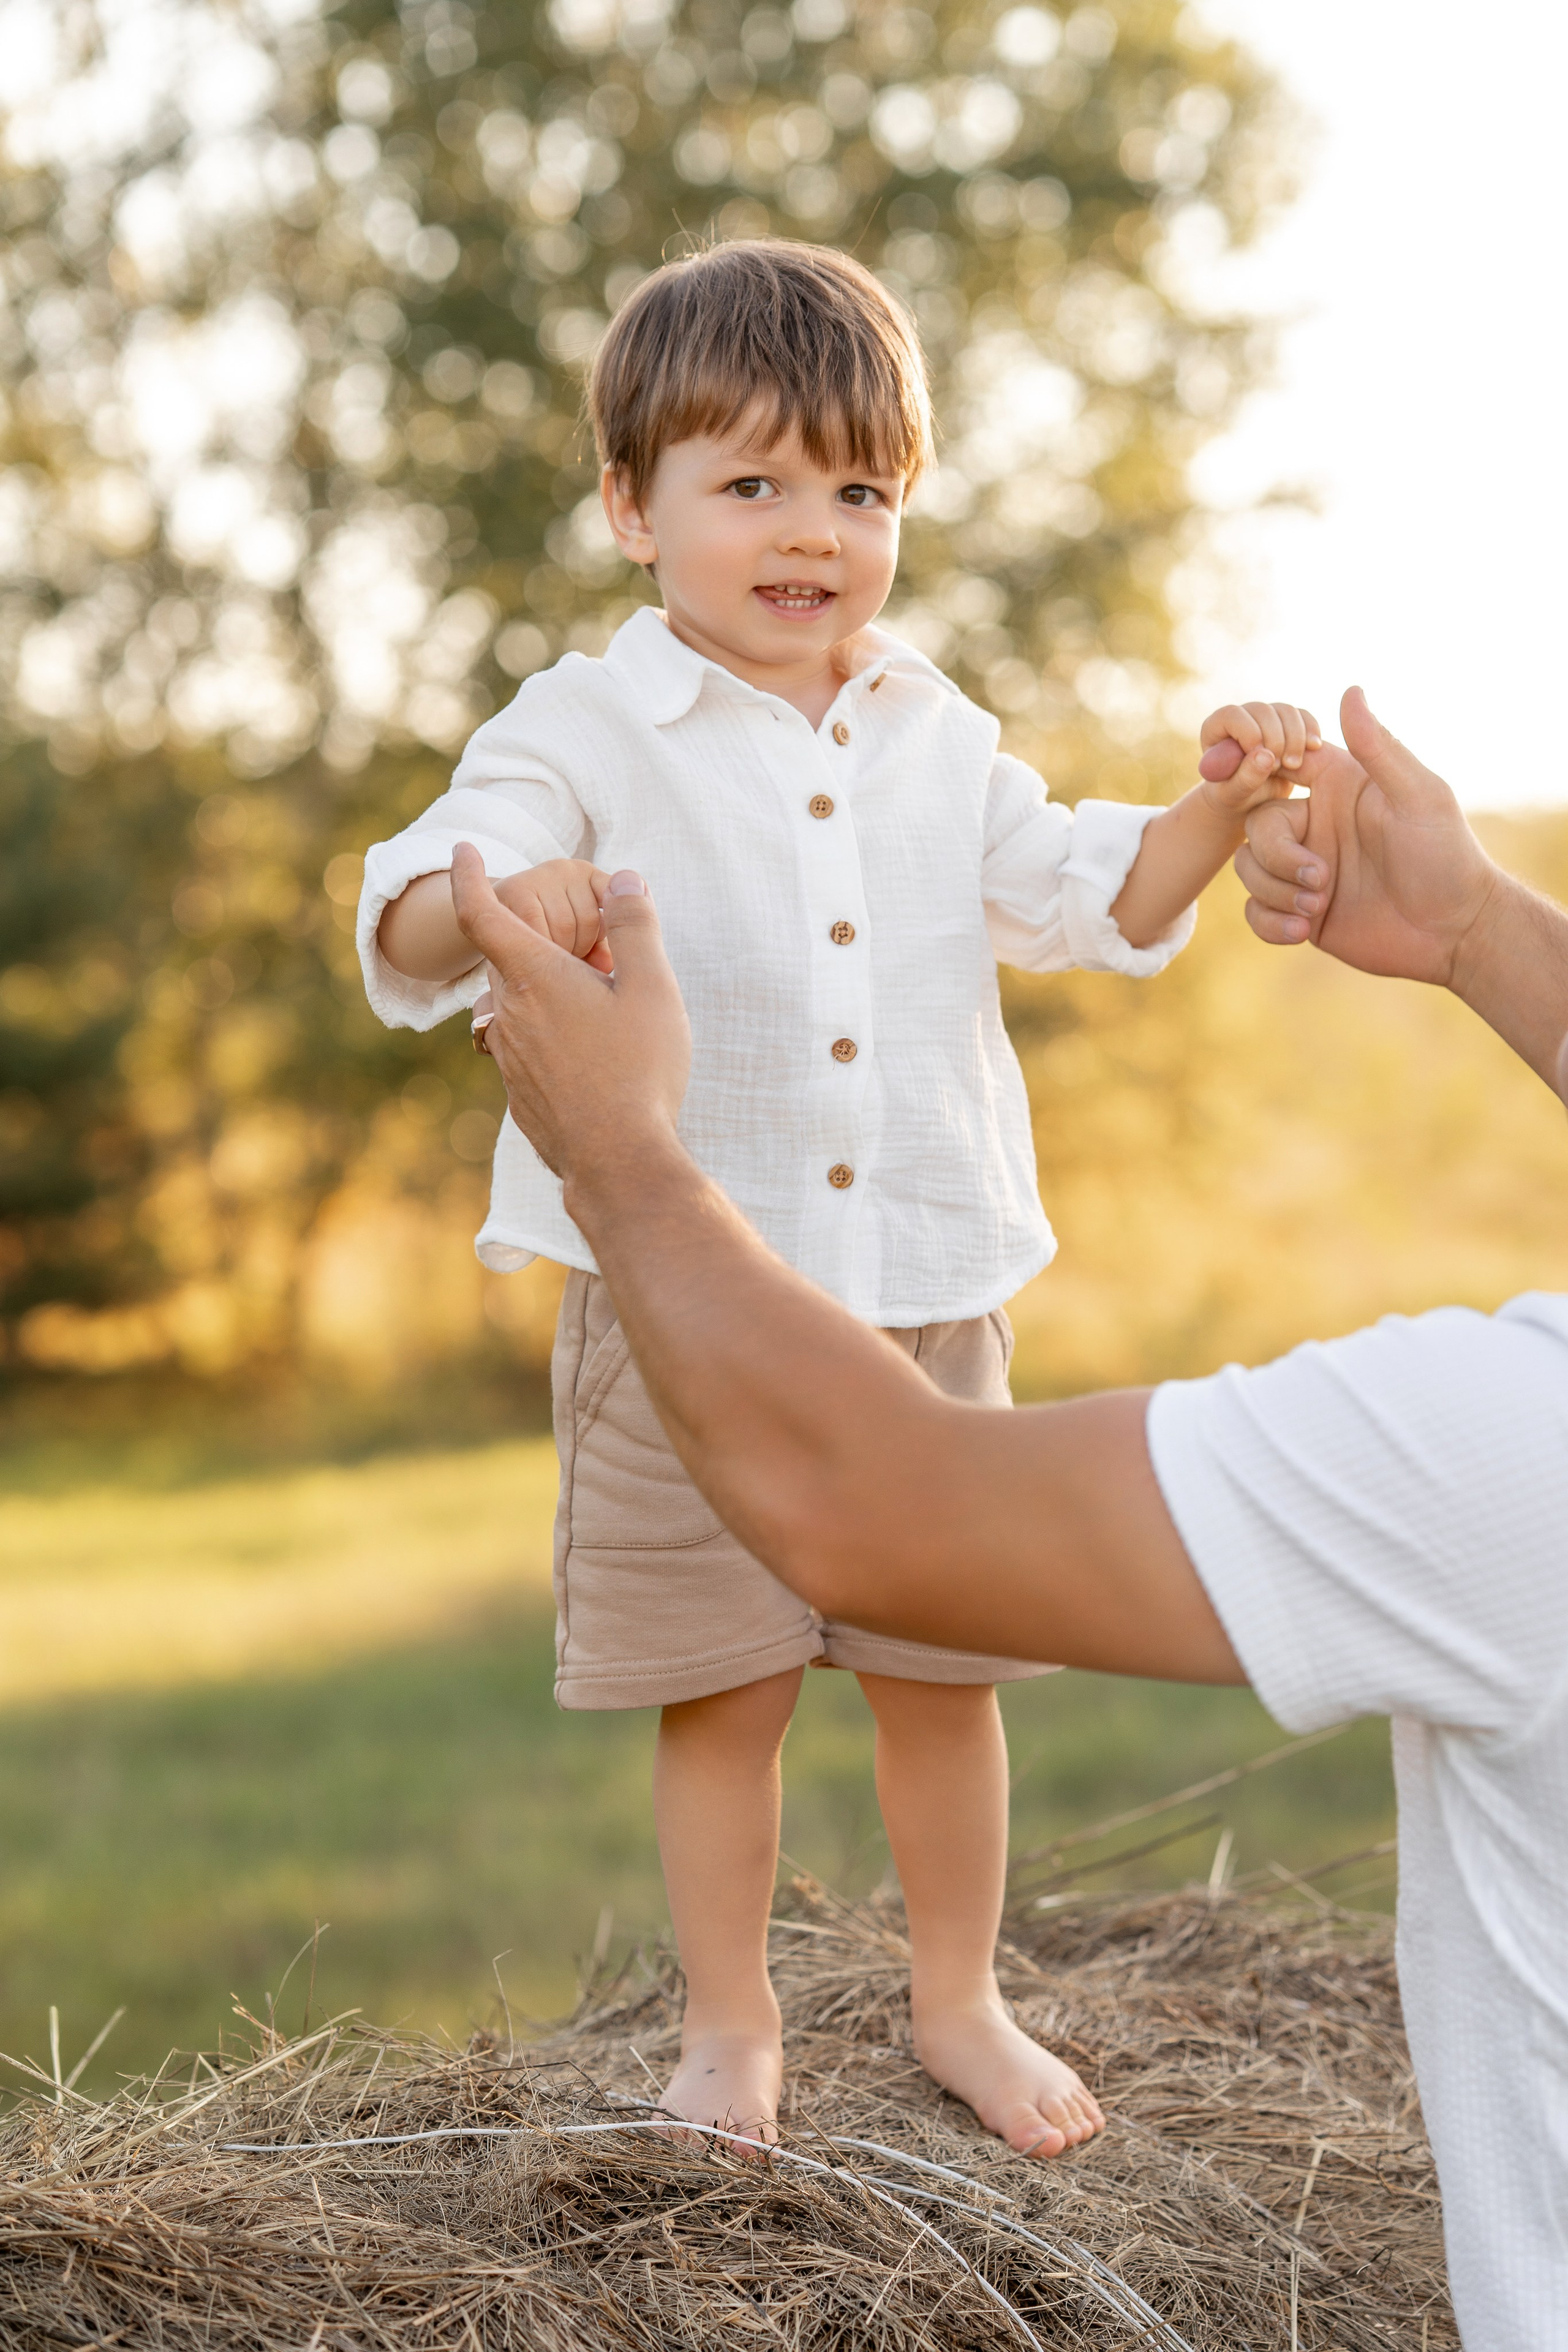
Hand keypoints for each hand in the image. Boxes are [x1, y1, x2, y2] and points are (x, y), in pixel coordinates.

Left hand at [450, 846, 691, 1184]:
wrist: (618, 1164)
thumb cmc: (637, 1072)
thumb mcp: (651, 988)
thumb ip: (633, 927)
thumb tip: (622, 881)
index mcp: (532, 977)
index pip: (481, 911)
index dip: (467, 876)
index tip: (462, 850)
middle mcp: (508, 1013)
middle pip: (514, 957)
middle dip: (552, 943)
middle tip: (606, 956)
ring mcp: (510, 1057)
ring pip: (523, 1004)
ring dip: (557, 992)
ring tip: (614, 1011)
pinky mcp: (521, 1093)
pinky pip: (532, 1045)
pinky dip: (558, 1032)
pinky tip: (602, 1057)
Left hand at [1197, 700, 1322, 816]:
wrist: (1251, 801)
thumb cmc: (1234, 798)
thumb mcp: (1234, 794)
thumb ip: (1245, 778)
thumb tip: (1265, 756)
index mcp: (1216, 728)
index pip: (1233, 715)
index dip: (1249, 732)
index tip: (1260, 756)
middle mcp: (1242, 716)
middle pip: (1263, 711)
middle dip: (1275, 739)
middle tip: (1277, 767)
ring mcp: (1266, 717)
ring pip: (1286, 711)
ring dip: (1295, 738)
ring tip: (1292, 766)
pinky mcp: (1288, 723)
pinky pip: (1303, 716)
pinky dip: (1311, 731)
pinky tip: (1314, 749)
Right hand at [1233, 687, 1498, 985]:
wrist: (1453, 931)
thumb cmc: (1445, 856)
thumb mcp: (1417, 796)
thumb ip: (1379, 747)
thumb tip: (1351, 689)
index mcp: (1337, 787)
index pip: (1278, 764)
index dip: (1257, 772)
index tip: (1265, 790)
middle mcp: (1315, 824)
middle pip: (1255, 826)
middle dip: (1278, 858)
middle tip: (1321, 880)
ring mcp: (1304, 869)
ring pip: (1248, 869)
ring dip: (1276, 892)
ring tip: (1318, 909)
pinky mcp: (1299, 912)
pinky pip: (1255, 913)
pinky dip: (1270, 924)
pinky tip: (1305, 932)